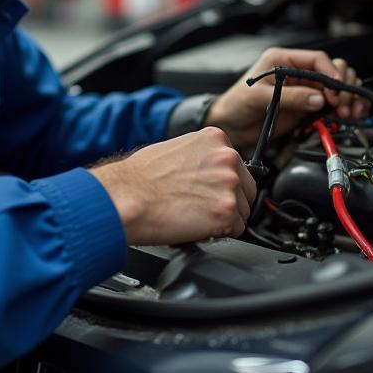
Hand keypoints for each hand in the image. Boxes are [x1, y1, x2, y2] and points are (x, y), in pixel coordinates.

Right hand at [90, 128, 256, 244]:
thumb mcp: (175, 149)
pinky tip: (195, 225)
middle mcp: (227, 158)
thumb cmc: (139, 177)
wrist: (125, 197)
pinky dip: (219, 233)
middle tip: (200, 207)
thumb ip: (201, 157)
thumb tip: (209, 172)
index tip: (208, 191)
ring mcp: (228, 185)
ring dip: (223, 218)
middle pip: (246, 189)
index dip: (222, 184)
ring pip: (242, 211)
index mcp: (215, 139)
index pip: (237, 167)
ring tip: (194, 215)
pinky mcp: (225, 212)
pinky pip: (236, 230)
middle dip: (228, 201)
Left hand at [206, 47, 367, 149]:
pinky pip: (334, 104)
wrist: (231, 126)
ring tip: (348, 113)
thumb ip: (290, 96)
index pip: (317, 59)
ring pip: (339, 86)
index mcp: (284, 60)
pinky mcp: (309, 106)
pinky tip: (351, 114)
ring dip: (349, 98)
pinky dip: (346, 108)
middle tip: (342, 105)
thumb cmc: (237, 104)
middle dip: (343, 86)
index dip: (331, 73)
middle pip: (334, 70)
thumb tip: (318, 98)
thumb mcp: (259, 97)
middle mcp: (298, 72)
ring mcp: (306, 89)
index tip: (335, 90)